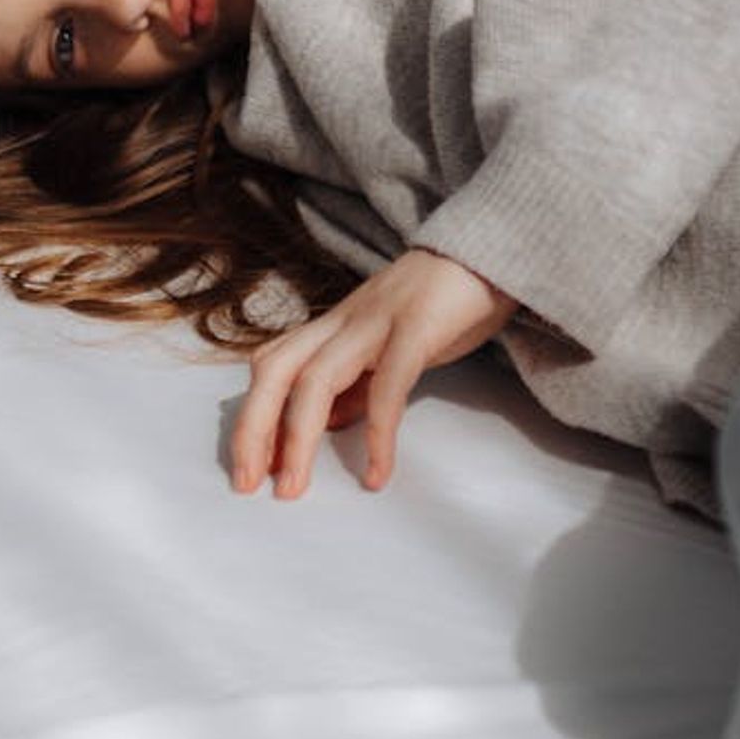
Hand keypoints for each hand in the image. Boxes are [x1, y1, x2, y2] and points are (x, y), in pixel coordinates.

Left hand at [231, 247, 520, 498]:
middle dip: (253, 429)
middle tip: (247, 484)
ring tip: (293, 487)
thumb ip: (356, 385)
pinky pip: (388, 386)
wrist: (492, 251)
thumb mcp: (388, 346)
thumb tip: (323, 424)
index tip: (247, 467)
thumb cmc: (443, 302)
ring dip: (298, 438)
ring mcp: (376, 321)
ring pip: (315, 378)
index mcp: (333, 325)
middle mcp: (343, 320)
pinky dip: (378, 434)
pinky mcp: (416, 328)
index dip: (252, 416)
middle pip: (276, 369)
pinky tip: (377, 473)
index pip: (272, 367)